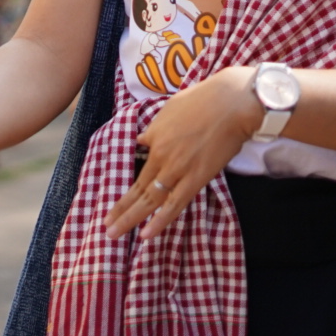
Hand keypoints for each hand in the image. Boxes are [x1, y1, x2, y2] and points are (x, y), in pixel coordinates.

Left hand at [106, 65, 261, 239]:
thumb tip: (144, 140)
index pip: (133, 166)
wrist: (231, 103)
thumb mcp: (170, 110)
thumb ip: (156, 129)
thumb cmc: (203, 101)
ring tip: (113, 233)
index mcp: (152, 137)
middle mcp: (160, 156)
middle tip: (104, 226)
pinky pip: (175, 204)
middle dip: (119, 209)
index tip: (115, 197)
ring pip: (149, 199)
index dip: (125, 182)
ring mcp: (177, 169)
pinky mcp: (197, 178)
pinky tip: (146, 234)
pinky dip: (160, 220)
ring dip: (130, 218)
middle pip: (136, 188)